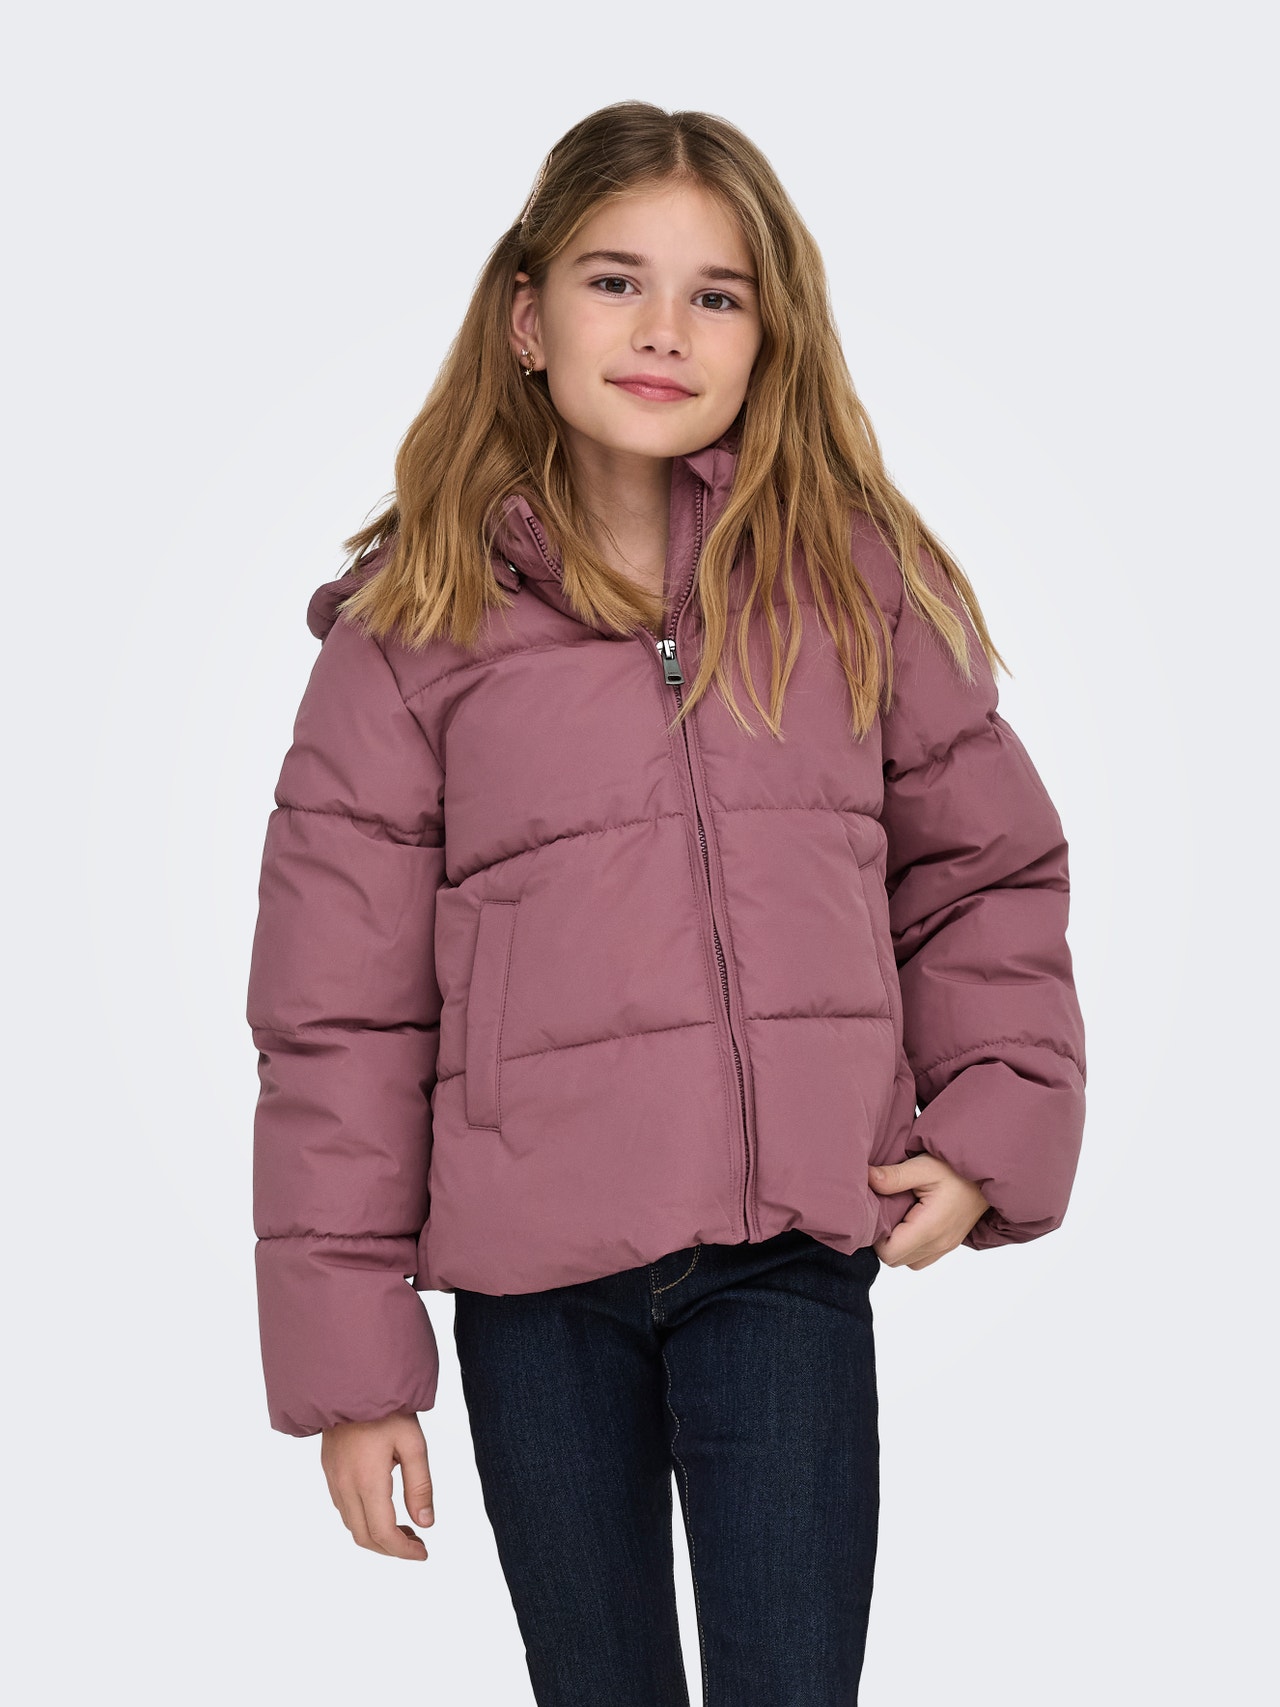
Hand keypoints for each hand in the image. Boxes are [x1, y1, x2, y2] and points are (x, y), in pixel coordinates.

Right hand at [320, 1409, 434, 1560]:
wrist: (352, 1381)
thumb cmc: (387, 1408)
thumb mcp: (414, 1444)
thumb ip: (420, 1486)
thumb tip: (426, 1523)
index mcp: (367, 1481)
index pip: (383, 1533)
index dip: (404, 1551)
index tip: (423, 1552)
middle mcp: (345, 1486)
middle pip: (364, 1537)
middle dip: (391, 1549)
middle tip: (417, 1544)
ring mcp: (333, 1479)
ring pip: (351, 1525)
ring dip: (376, 1536)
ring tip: (404, 1529)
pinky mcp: (328, 1470)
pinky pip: (343, 1508)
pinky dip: (363, 1520)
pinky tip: (382, 1509)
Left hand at [868, 1154, 990, 1269]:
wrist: (988, 1175)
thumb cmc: (957, 1169)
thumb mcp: (924, 1166)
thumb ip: (894, 1176)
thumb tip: (867, 1178)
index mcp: (929, 1228)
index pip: (888, 1253)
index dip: (875, 1237)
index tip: (876, 1214)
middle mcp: (938, 1244)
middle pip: (896, 1260)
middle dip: (884, 1241)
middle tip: (884, 1213)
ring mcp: (946, 1247)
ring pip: (909, 1262)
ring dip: (899, 1246)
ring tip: (897, 1218)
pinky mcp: (950, 1244)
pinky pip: (923, 1258)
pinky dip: (913, 1247)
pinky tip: (911, 1222)